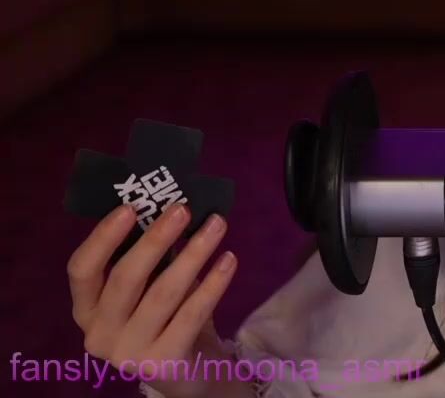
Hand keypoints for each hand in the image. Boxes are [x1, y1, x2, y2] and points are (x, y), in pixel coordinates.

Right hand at [68, 203, 245, 397]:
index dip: (102, 237)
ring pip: (163, 293)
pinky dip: (213, 283)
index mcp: (87, 309)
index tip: (129, 206)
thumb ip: (150, 258)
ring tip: (217, 225)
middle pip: (125, 278)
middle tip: (182, 208)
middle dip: (155, 239)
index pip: (81, 270)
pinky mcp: (162, 363)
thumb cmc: (166, 317)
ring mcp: (128, 352)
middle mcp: (98, 333)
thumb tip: (172, 208)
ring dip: (193, 253)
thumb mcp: (149, 287)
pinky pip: (191, 314)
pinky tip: (229, 259)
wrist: (189, 372)